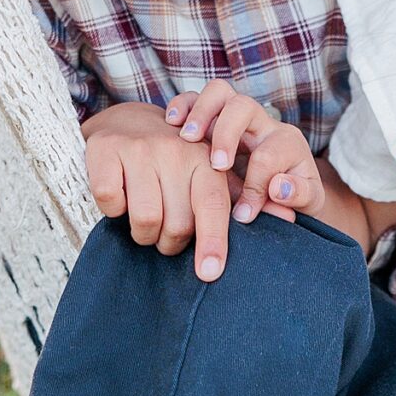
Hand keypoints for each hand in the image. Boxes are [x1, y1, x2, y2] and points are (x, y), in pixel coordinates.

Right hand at [81, 100, 285, 276]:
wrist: (126, 122)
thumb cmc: (175, 161)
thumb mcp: (211, 172)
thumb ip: (244, 198)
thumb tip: (288, 220)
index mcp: (206, 158)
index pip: (214, 207)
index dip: (212, 243)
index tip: (209, 273)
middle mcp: (176, 149)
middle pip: (177, 223)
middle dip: (169, 242)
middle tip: (165, 236)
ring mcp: (140, 148)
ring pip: (144, 218)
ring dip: (141, 233)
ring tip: (144, 223)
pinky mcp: (106, 150)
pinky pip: (110, 202)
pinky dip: (112, 210)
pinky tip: (119, 199)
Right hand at [166, 79, 325, 226]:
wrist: (284, 186)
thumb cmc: (291, 195)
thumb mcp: (305, 201)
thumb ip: (298, 196)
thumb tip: (278, 187)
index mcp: (286, 142)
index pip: (267, 156)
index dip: (254, 187)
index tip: (243, 214)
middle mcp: (261, 122)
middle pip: (243, 106)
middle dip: (226, 134)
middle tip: (216, 165)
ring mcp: (235, 116)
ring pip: (218, 92)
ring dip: (201, 112)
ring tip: (187, 138)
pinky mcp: (212, 118)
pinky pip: (194, 98)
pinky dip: (182, 106)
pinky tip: (171, 123)